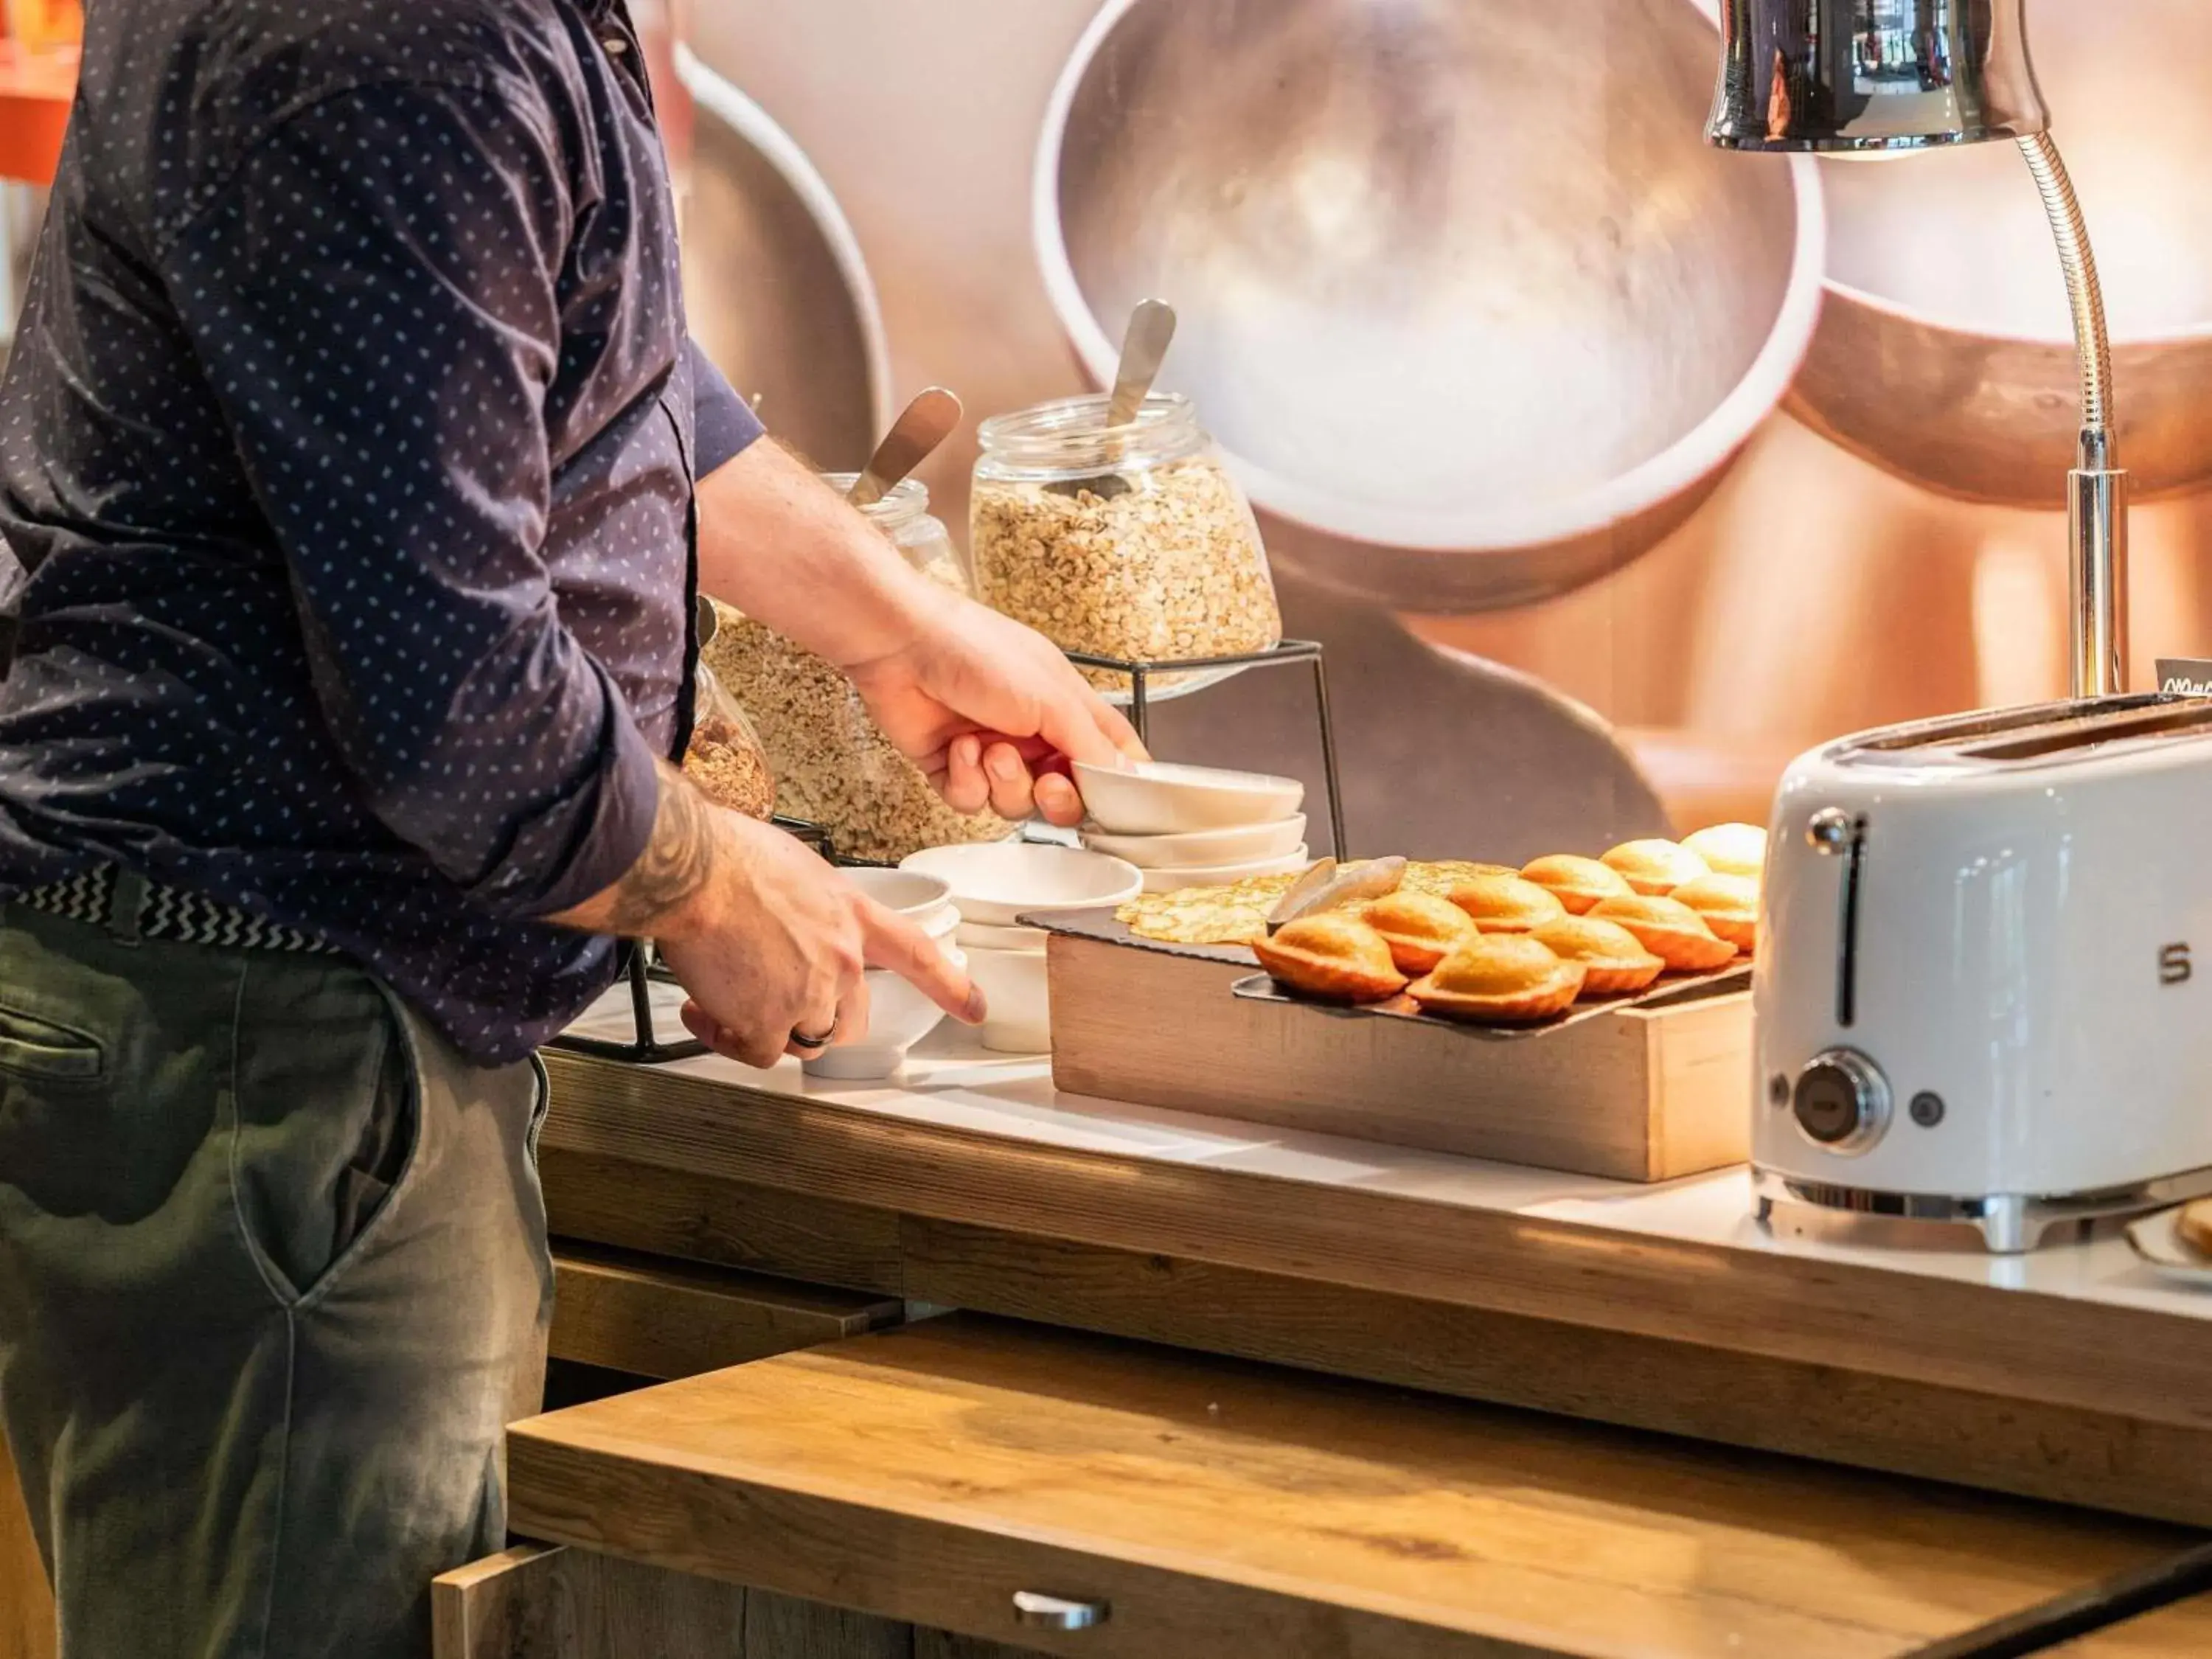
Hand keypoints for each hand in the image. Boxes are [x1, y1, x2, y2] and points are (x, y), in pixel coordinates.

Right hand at [658, 812, 983, 1068]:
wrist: (694, 870)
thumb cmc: (729, 855)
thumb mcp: (794, 866)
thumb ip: (807, 906)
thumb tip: (786, 917)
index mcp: (850, 913)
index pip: (916, 954)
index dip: (949, 986)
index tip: (974, 1008)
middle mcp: (840, 958)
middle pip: (850, 1017)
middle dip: (816, 1016)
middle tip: (773, 998)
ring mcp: (809, 993)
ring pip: (804, 1038)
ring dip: (768, 1026)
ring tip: (728, 994)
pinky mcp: (768, 1022)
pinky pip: (758, 1052)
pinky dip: (730, 1038)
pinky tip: (706, 1010)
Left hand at [843, 589, 1146, 824]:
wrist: (901, 645)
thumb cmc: (978, 650)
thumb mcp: (1052, 697)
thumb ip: (1092, 743)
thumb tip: (1127, 776)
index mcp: (1067, 708)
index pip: (1111, 753)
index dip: (1119, 783)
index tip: (1119, 803)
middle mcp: (1034, 733)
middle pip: (1065, 794)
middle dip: (1057, 798)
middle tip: (1047, 783)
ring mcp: (993, 752)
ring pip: (1016, 804)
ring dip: (1005, 781)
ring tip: (990, 749)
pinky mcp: (952, 767)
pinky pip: (972, 801)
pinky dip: (967, 780)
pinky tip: (960, 748)